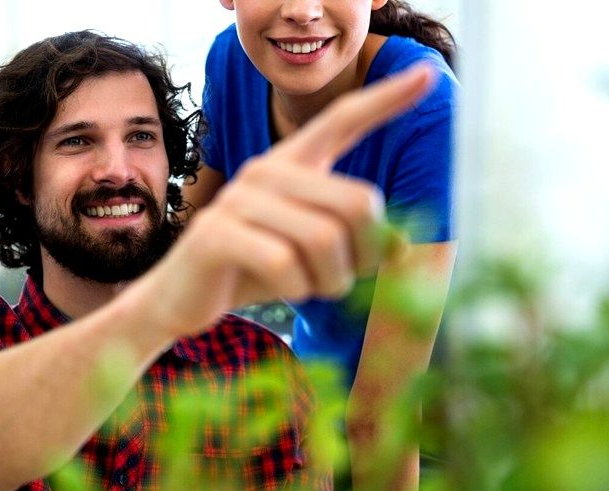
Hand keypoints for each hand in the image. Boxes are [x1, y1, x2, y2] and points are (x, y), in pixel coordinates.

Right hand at [129, 63, 437, 336]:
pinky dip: (296, 289)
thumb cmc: (252, 270)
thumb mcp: (311, 254)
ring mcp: (239, 198)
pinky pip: (286, 265)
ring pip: (325, 240)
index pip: (342, 120)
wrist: (181, 298)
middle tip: (343, 279)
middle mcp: (265, 168)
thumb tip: (402, 249)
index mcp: (291, 163)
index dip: (387, 99)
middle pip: (358, 204)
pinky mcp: (218, 233)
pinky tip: (280, 289)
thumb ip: (352, 242)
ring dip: (330, 281)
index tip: (427, 74)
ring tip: (310, 287)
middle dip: (364, 256)